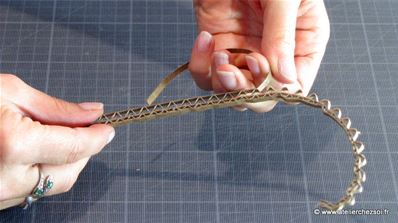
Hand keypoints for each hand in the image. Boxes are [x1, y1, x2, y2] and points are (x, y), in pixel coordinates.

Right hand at [0, 74, 114, 209]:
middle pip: (72, 170)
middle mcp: (9, 177)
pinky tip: (35, 152)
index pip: (76, 146)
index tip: (108, 127)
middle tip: (82, 127)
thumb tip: (93, 112)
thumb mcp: (9, 92)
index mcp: (14, 144)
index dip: (98, 136)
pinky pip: (35, 190)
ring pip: (56, 184)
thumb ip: (57, 108)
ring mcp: (0, 195)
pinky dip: (46, 171)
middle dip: (84, 149)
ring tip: (52, 136)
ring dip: (66, 161)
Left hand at [189, 0, 329, 111]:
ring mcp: (243, 50)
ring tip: (217, 56)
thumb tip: (285, 79)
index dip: (275, 89)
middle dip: (244, 91)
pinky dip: (201, 66)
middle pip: (261, 97)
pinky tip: (203, 40)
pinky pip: (206, 73)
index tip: (258, 66)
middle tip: (230, 71)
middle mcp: (273, 53)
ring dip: (221, 84)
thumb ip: (282, 35)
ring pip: (231, 91)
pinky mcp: (216, 44)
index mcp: (303, 43)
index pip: (294, 86)